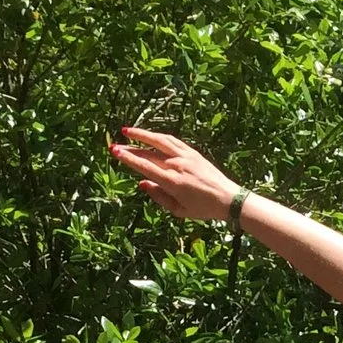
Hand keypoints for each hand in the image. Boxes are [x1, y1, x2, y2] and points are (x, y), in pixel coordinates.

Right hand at [107, 127, 238, 221]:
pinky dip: (159, 136)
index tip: (115, 151)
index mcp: (172, 182)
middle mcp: (177, 166)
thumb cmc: (203, 209)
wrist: (228, 198)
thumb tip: (141, 183)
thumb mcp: (178, 210)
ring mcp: (186, 156)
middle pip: (149, 153)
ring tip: (127, 131)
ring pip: (160, 140)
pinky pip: (172, 141)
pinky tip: (150, 135)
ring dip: (142, 134)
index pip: (145, 166)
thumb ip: (158, 196)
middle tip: (114, 145)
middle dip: (130, 148)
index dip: (128, 158)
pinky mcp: (193, 152)